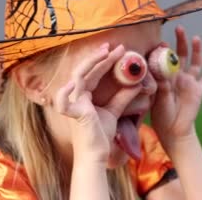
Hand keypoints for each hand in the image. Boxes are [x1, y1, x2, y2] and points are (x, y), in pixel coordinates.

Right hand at [53, 43, 141, 162]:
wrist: (97, 154)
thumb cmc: (101, 135)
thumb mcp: (115, 111)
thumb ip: (123, 97)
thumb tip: (138, 84)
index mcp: (85, 95)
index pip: (94, 73)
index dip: (105, 60)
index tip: (119, 51)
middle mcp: (77, 96)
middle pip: (86, 70)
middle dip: (100, 57)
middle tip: (115, 46)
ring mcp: (73, 104)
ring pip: (78, 77)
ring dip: (91, 63)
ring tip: (105, 52)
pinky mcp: (73, 115)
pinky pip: (63, 103)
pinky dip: (64, 93)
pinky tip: (73, 84)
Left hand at [151, 25, 201, 146]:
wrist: (174, 130)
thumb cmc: (161, 114)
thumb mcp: (158, 98)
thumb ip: (161, 84)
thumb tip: (160, 70)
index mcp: (166, 76)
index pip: (166, 58)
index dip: (165, 48)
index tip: (161, 41)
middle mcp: (178, 76)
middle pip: (181, 54)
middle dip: (181, 41)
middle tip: (179, 28)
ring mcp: (190, 82)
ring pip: (195, 62)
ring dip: (196, 50)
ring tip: (196, 38)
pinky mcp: (199, 90)